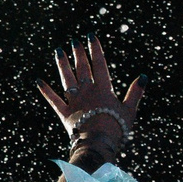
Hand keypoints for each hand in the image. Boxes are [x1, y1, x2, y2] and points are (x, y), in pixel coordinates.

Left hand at [38, 37, 142, 153]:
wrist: (98, 145)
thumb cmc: (117, 129)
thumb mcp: (130, 111)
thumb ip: (135, 93)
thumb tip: (143, 77)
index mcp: (103, 89)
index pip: (99, 64)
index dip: (95, 49)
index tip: (91, 36)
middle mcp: (87, 91)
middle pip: (81, 68)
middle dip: (78, 53)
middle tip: (74, 41)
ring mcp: (74, 101)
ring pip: (66, 79)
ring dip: (62, 64)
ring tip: (58, 51)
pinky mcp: (64, 113)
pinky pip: (53, 99)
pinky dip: (46, 90)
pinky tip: (38, 81)